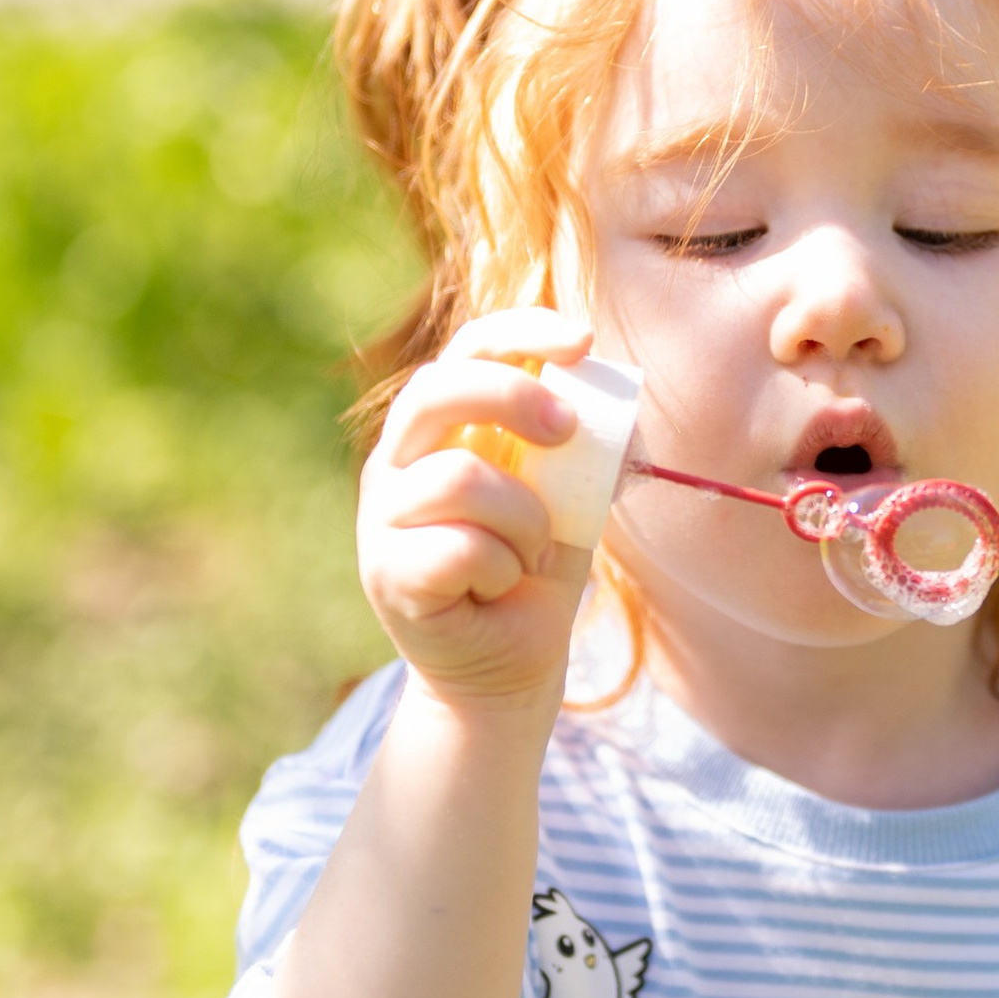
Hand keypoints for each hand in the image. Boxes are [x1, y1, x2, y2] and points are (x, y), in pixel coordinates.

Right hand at [356, 307, 595, 706]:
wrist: (508, 666)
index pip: (466, 351)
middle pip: (437, 390)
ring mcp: (383, 516)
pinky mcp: (387, 572)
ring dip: (522, 520)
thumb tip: (615, 408)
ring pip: (460, 479)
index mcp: (441, 428)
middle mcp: (398, 460)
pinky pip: (460, 548)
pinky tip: (494, 590)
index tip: (583, 340)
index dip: (521, 332)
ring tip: (525, 554)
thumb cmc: (534, 571)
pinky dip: (500, 570)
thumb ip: (578, 452)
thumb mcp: (568, 498)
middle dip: (514, 398)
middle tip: (565, 431)